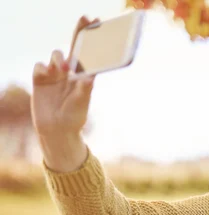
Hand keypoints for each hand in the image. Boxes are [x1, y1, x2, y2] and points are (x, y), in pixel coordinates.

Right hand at [32, 16, 97, 171]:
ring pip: (55, 55)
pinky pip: (39, 66)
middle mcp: (70, 71)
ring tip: (62, 69)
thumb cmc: (74, 117)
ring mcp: (54, 74)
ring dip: (59, 58)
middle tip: (86, 18)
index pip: (88, 52)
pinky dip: (43, 68)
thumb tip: (90, 75)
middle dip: (79, 31)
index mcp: (83, 75)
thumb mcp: (82, 103)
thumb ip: (84, 88)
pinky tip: (46, 74)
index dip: (91, 37)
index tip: (97, 21)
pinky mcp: (40, 80)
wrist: (56, 131)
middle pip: (73, 46)